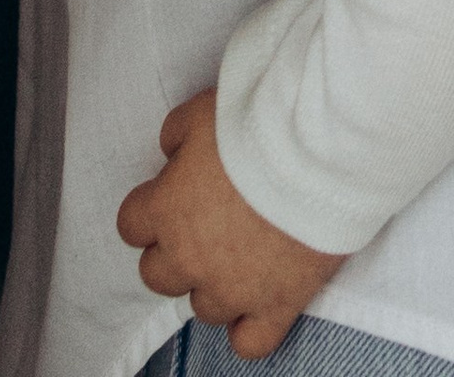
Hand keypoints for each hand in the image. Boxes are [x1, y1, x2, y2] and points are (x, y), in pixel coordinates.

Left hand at [117, 90, 345, 360]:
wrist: (322, 144)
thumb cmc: (261, 118)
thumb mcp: (203, 109)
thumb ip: (177, 135)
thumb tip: (172, 152)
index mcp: (166, 210)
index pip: (132, 225)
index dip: (153, 206)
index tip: (177, 190)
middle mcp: (189, 260)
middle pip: (158, 275)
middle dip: (177, 250)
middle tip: (209, 221)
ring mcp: (233, 289)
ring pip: (203, 308)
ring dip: (215, 283)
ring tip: (244, 252)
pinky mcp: (277, 304)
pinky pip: (250, 343)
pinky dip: (250, 328)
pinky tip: (258, 306)